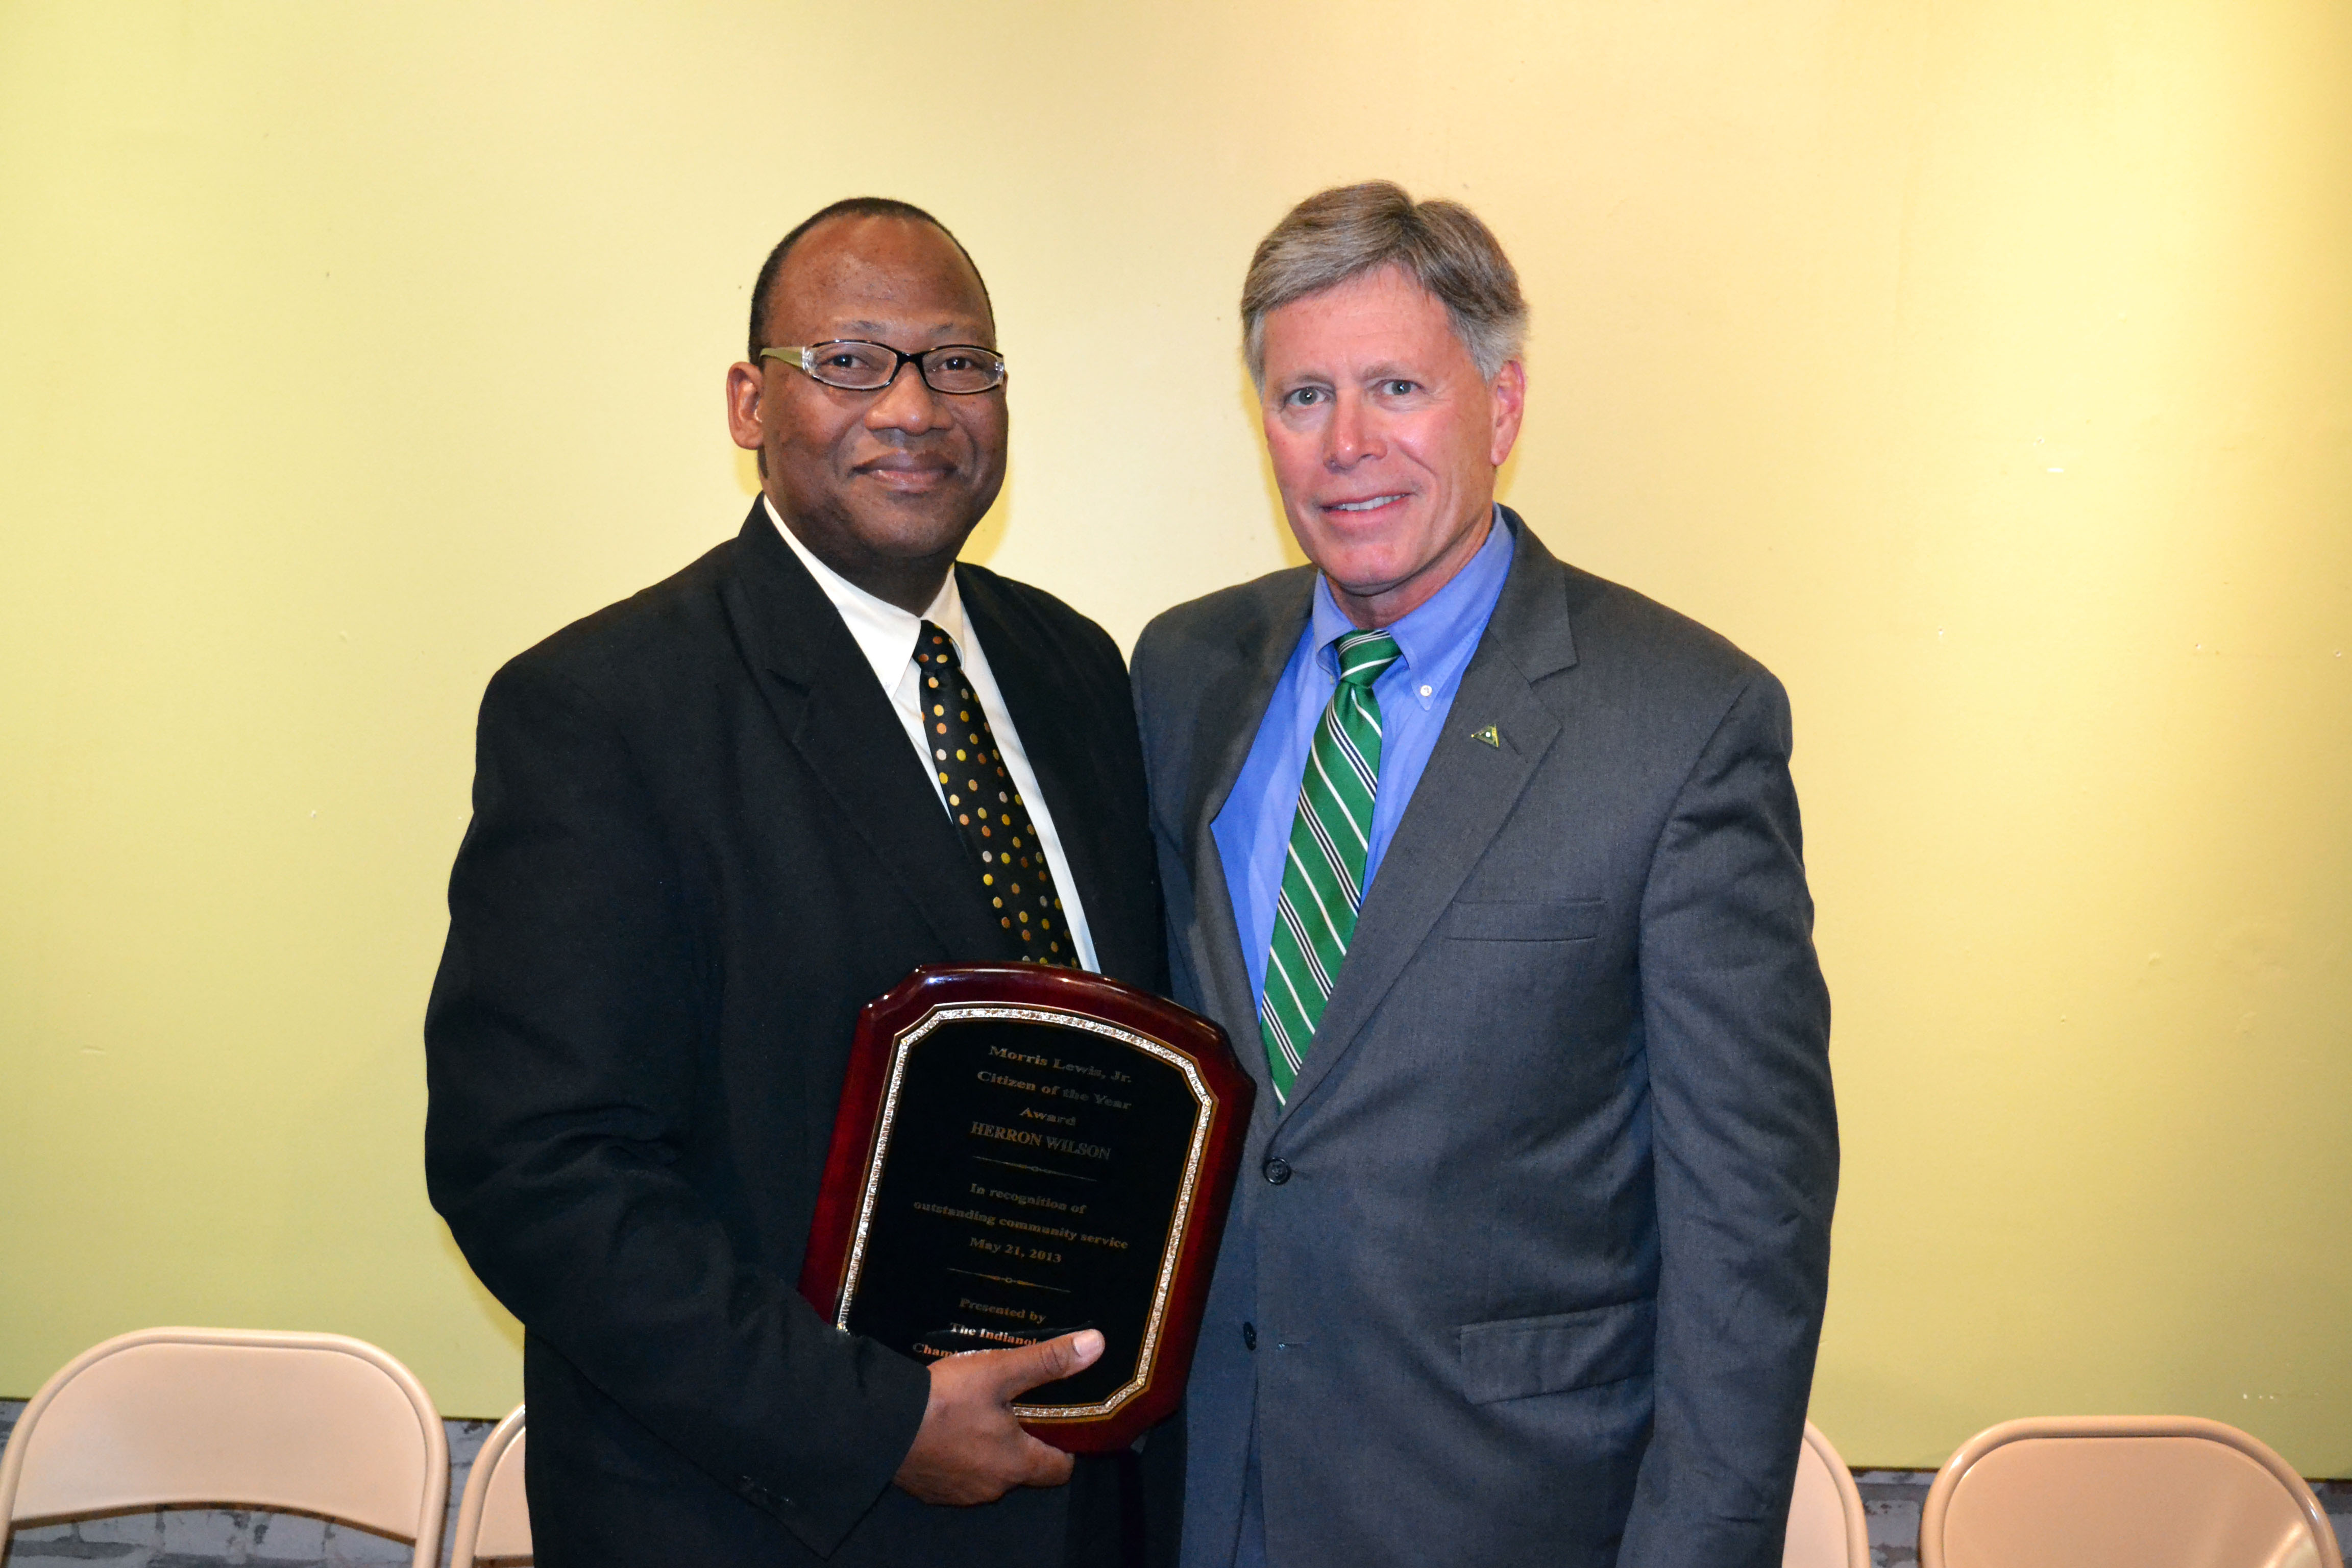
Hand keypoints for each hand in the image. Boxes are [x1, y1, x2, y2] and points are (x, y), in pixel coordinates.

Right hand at [891, 1328, 1103, 1504]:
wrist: (876, 1424)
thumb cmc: (942, 1400)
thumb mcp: (999, 1371)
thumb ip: (1048, 1361)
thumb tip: (1096, 1346)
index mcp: (1016, 1464)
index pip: (1061, 1469)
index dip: (1066, 1446)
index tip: (1061, 1420)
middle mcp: (992, 1488)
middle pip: (1025, 1470)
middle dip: (1025, 1441)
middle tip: (1019, 1405)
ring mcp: (959, 1493)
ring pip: (990, 1472)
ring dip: (990, 1449)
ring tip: (982, 1410)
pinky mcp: (931, 1490)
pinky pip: (958, 1476)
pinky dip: (960, 1456)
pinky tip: (949, 1427)